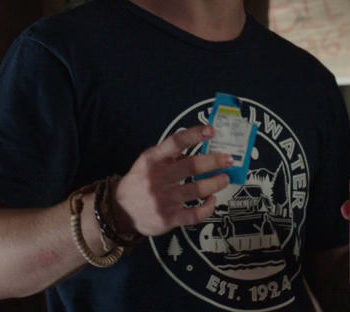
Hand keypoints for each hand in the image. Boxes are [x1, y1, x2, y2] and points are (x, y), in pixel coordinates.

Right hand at [112, 125, 233, 236]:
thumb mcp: (148, 163)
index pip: (175, 142)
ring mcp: (163, 199)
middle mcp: (157, 178)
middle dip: (214, 161)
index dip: (195, 135)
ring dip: (215, 183)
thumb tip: (200, 146)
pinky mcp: (169, 218)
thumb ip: (169, 155)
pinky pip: (195, 214)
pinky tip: (213, 200)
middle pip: (191, 166)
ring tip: (225, 178)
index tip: (211, 130)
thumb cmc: (140, 181)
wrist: (120, 210)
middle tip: (229, 159)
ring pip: (197, 189)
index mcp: (152, 160)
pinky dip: (208, 207)